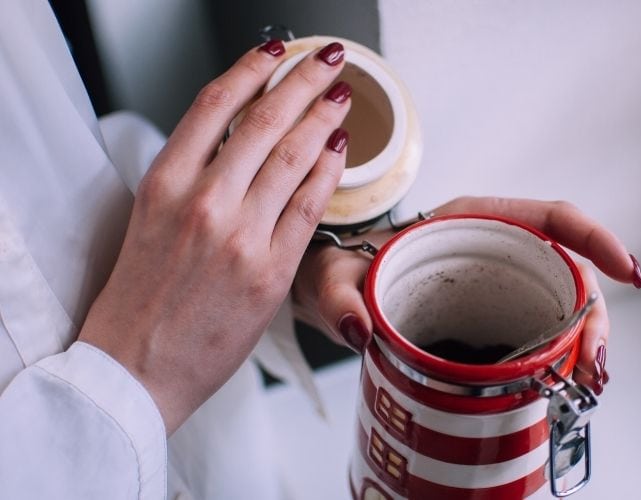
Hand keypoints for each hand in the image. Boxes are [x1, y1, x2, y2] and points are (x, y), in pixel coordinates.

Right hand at [79, 41, 352, 433]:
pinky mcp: (271, 271)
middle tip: (329, 61)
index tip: (276, 51)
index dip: (252, 69)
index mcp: (164, 183)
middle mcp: (202, 202)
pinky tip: (338, 150)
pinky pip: (309, 206)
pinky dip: (328, 171)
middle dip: (304, 82)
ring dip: (322, 119)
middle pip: (263, 121)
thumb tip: (240, 141)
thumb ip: (192, 177)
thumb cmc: (142, 296)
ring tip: (340, 99)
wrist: (137, 365)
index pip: (214, 105)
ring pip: (292, 157)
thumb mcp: (151, 219)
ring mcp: (239, 236)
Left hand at [293, 196, 640, 393]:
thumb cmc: (340, 268)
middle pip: (566, 268)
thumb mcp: (333, 277)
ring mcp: (495, 281)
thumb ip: (338, 297)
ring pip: (559, 301)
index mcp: (469, 220)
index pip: (548, 217)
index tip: (628, 271)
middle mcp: (492, 247)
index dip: (595, 238)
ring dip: (583, 339)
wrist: (332, 287)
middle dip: (593, 314)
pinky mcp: (492, 313)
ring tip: (585, 381)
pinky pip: (538, 324)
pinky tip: (563, 379)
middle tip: (593, 365)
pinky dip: (559, 352)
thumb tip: (361, 330)